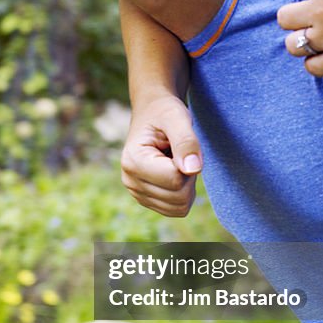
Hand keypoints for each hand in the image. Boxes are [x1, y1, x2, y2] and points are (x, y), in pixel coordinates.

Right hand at [120, 95, 202, 216]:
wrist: (153, 113)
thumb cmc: (165, 112)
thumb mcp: (177, 117)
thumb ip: (186, 141)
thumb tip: (193, 170)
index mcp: (133, 161)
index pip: (176, 180)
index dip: (188, 163)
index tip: (178, 144)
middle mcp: (130, 181)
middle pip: (179, 198)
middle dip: (188, 175)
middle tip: (180, 153)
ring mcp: (137, 193)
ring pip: (180, 207)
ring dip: (186, 185)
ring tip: (175, 161)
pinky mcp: (146, 200)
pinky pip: (177, 210)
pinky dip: (182, 192)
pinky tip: (173, 172)